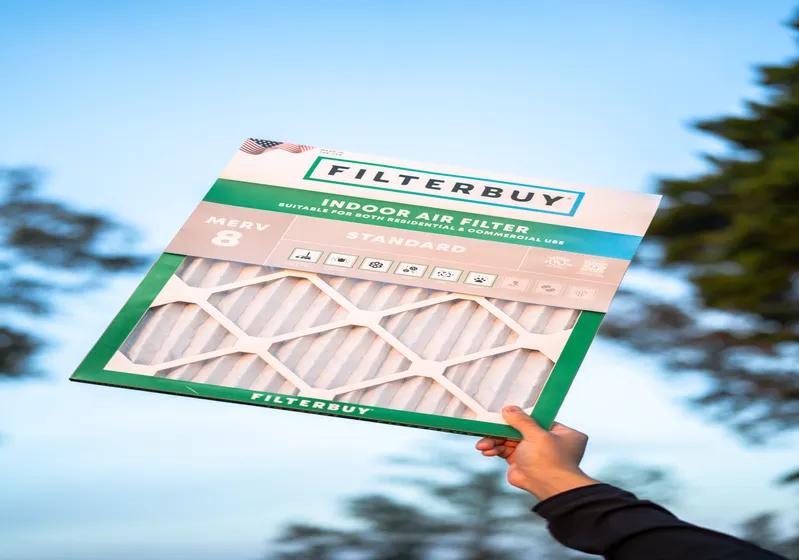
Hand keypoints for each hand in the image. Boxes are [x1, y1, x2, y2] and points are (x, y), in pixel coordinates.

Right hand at [475, 405, 598, 500]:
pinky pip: (505, 452)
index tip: (506, 412)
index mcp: (560, 433)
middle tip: (487, 428)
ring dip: (494, 441)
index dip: (522, 415)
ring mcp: (533, 453)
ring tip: (482, 445)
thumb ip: (521, 420)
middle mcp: (547, 442)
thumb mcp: (536, 434)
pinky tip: (486, 450)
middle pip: (520, 429)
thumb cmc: (550, 461)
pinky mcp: (521, 463)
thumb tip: (508, 410)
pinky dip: (495, 450)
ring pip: (510, 441)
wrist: (548, 489)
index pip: (538, 418)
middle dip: (501, 430)